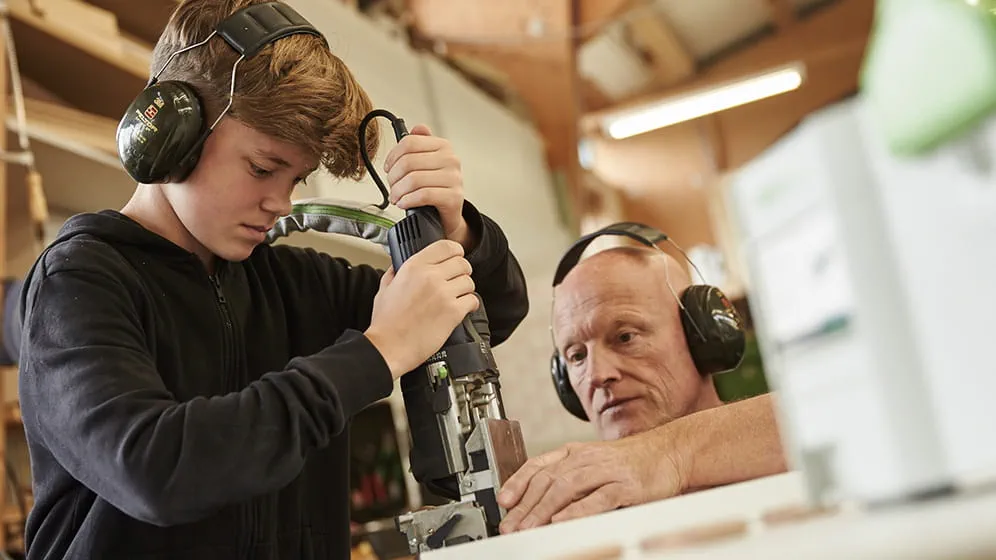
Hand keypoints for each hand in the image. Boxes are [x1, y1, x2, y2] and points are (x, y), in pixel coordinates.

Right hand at [364, 239, 478, 377]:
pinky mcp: (453, 312)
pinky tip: (461, 309)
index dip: (455, 251)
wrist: (389, 347)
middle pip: (462, 263)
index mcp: (414, 267)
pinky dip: (470, 305)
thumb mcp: (384, 289)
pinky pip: (472, 301)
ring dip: (465, 290)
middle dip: (462, 272)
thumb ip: (394, 272)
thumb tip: (399, 265)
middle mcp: (430, 277)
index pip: (446, 246)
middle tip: (456, 281)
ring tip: (457, 297)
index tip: (456, 256)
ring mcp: (443, 294)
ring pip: (469, 282)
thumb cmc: (386, 323)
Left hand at [383, 125, 474, 250]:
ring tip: (396, 198)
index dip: (392, 156)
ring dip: (398, 191)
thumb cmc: (434, 189)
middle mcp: (451, 159)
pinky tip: (404, 203)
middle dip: (393, 177)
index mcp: (443, 146)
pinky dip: (408, 201)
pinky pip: (423, 195)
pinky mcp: (454, 197)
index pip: (409, 142)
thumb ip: (420, 144)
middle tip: (392, 187)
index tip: (388, 168)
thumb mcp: (427, 164)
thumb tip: (417, 128)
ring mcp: (454, 178)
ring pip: (413, 179)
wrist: (448, 216)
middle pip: (408, 162)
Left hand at [496, 428, 685, 533]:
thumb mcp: (595, 464)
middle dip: (526, 505)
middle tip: (511, 526)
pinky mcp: (626, 485)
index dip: (518, 482)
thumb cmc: (632, 462)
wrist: (671, 451)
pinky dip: (578, 510)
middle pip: (549, 479)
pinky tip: (563, 521)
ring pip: (568, 487)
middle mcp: (588, 458)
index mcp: (576, 452)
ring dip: (544, 509)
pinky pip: (598, 498)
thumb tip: (540, 501)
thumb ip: (570, 478)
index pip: (539, 464)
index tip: (503, 500)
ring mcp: (607, 470)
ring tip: (530, 528)